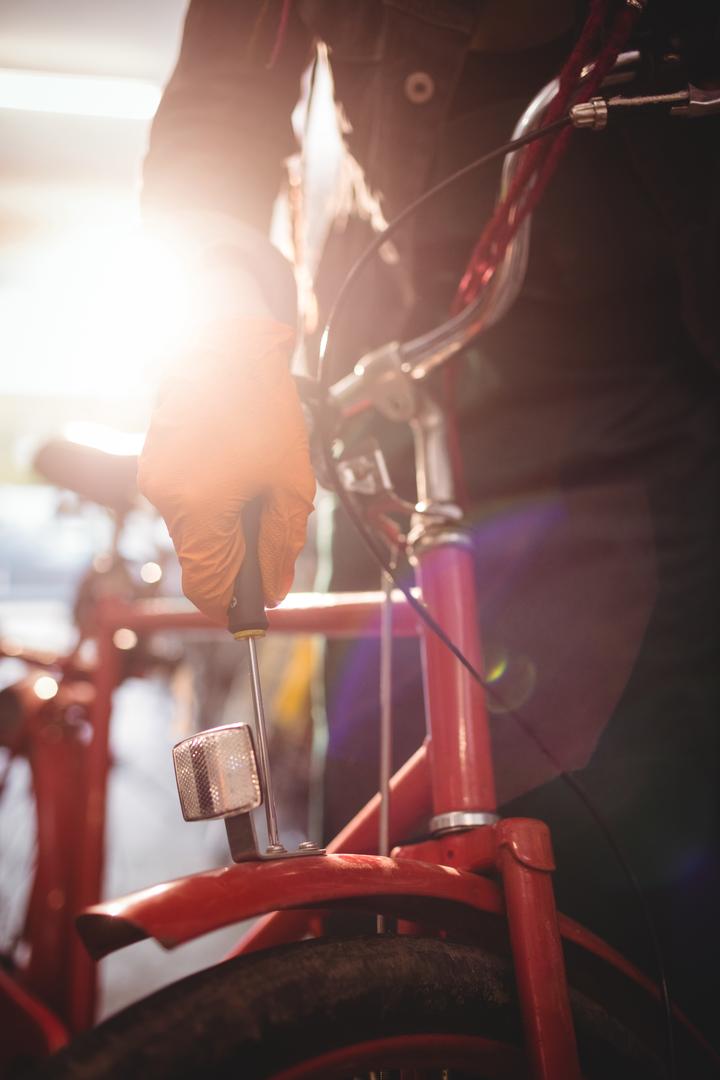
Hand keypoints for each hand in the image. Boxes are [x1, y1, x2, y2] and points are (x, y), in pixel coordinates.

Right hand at [138, 318, 314, 624]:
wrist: (225, 342)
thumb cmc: (262, 406)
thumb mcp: (291, 483)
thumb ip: (282, 544)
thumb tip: (274, 589)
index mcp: (199, 511)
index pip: (206, 588)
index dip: (233, 604)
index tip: (259, 604)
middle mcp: (167, 499)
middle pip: (201, 559)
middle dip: (239, 557)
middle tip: (274, 529)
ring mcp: (155, 478)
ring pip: (194, 530)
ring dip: (228, 524)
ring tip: (257, 483)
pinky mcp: (155, 461)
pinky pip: (185, 500)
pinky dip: (213, 499)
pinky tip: (236, 466)